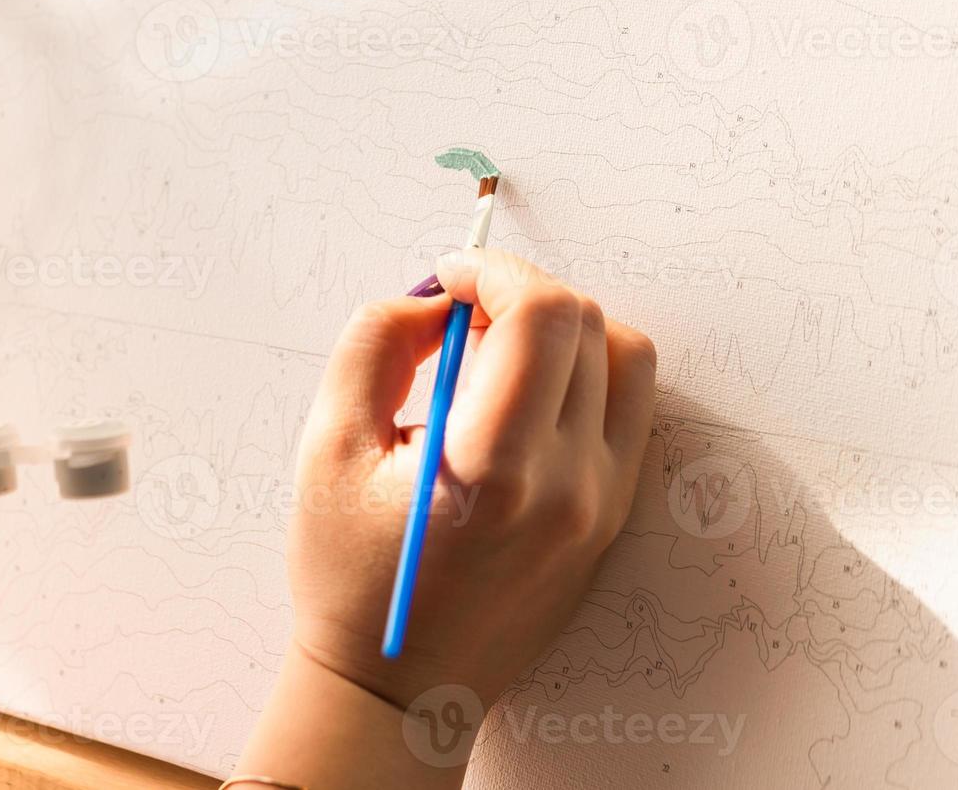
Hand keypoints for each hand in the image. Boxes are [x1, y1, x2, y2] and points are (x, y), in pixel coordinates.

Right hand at [236, 248, 655, 787]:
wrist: (400, 687)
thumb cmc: (351, 577)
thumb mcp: (328, 448)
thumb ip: (375, 344)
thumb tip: (435, 299)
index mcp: (494, 466)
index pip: (540, 314)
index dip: (493, 270)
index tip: (449, 279)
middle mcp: (569, 484)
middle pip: (587, 323)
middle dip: (520, 292)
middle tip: (462, 318)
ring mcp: (602, 504)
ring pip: (626, 359)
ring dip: (564, 330)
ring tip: (497, 356)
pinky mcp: (611, 518)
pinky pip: (629, 411)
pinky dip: (585, 376)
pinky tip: (524, 397)